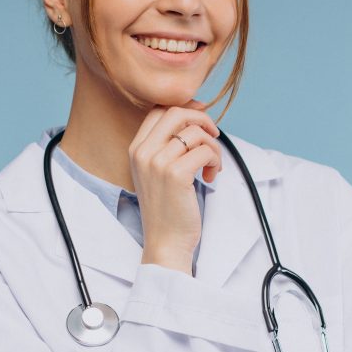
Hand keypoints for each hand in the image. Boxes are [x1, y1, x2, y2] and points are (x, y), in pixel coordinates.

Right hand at [129, 100, 222, 272]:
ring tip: (212, 165)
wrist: (165, 242)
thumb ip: (168, 145)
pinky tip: (211, 176)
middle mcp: (143, 152)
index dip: (185, 109)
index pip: (159, 110)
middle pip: (176, 112)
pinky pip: (205, 150)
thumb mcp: (158, 171)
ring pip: (195, 132)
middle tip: (213, 137)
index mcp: (136, 149)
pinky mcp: (176, 174)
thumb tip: (195, 114)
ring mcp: (157, 162)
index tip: (201, 122)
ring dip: (213, 146)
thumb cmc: (167, 209)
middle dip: (202, 119)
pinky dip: (215, 160)